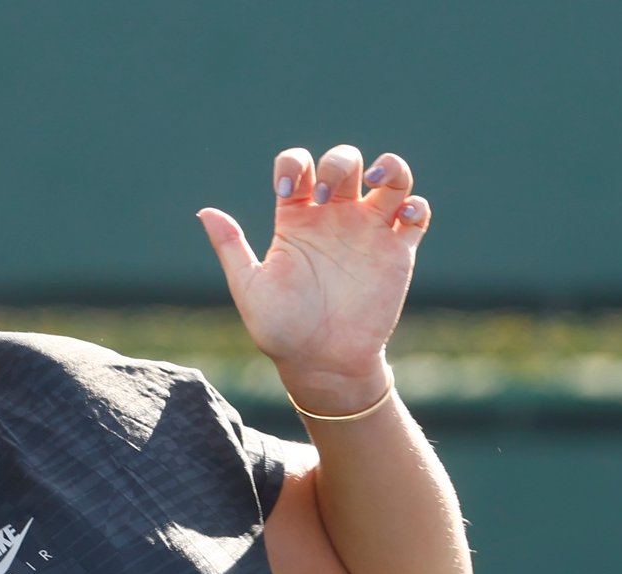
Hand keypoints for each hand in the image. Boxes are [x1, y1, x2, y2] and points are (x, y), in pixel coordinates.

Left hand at [196, 146, 431, 410]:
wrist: (321, 362)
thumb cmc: (280, 329)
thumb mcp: (249, 286)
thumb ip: (230, 246)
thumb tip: (204, 211)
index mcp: (297, 220)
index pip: (299, 167)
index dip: (295, 164)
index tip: (287, 191)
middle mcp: (334, 219)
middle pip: (345, 162)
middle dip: (339, 164)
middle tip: (325, 198)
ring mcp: (368, 233)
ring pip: (392, 177)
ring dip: (390, 166)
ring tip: (377, 178)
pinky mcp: (397, 252)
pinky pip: (417, 214)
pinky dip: (416, 205)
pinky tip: (402, 216)